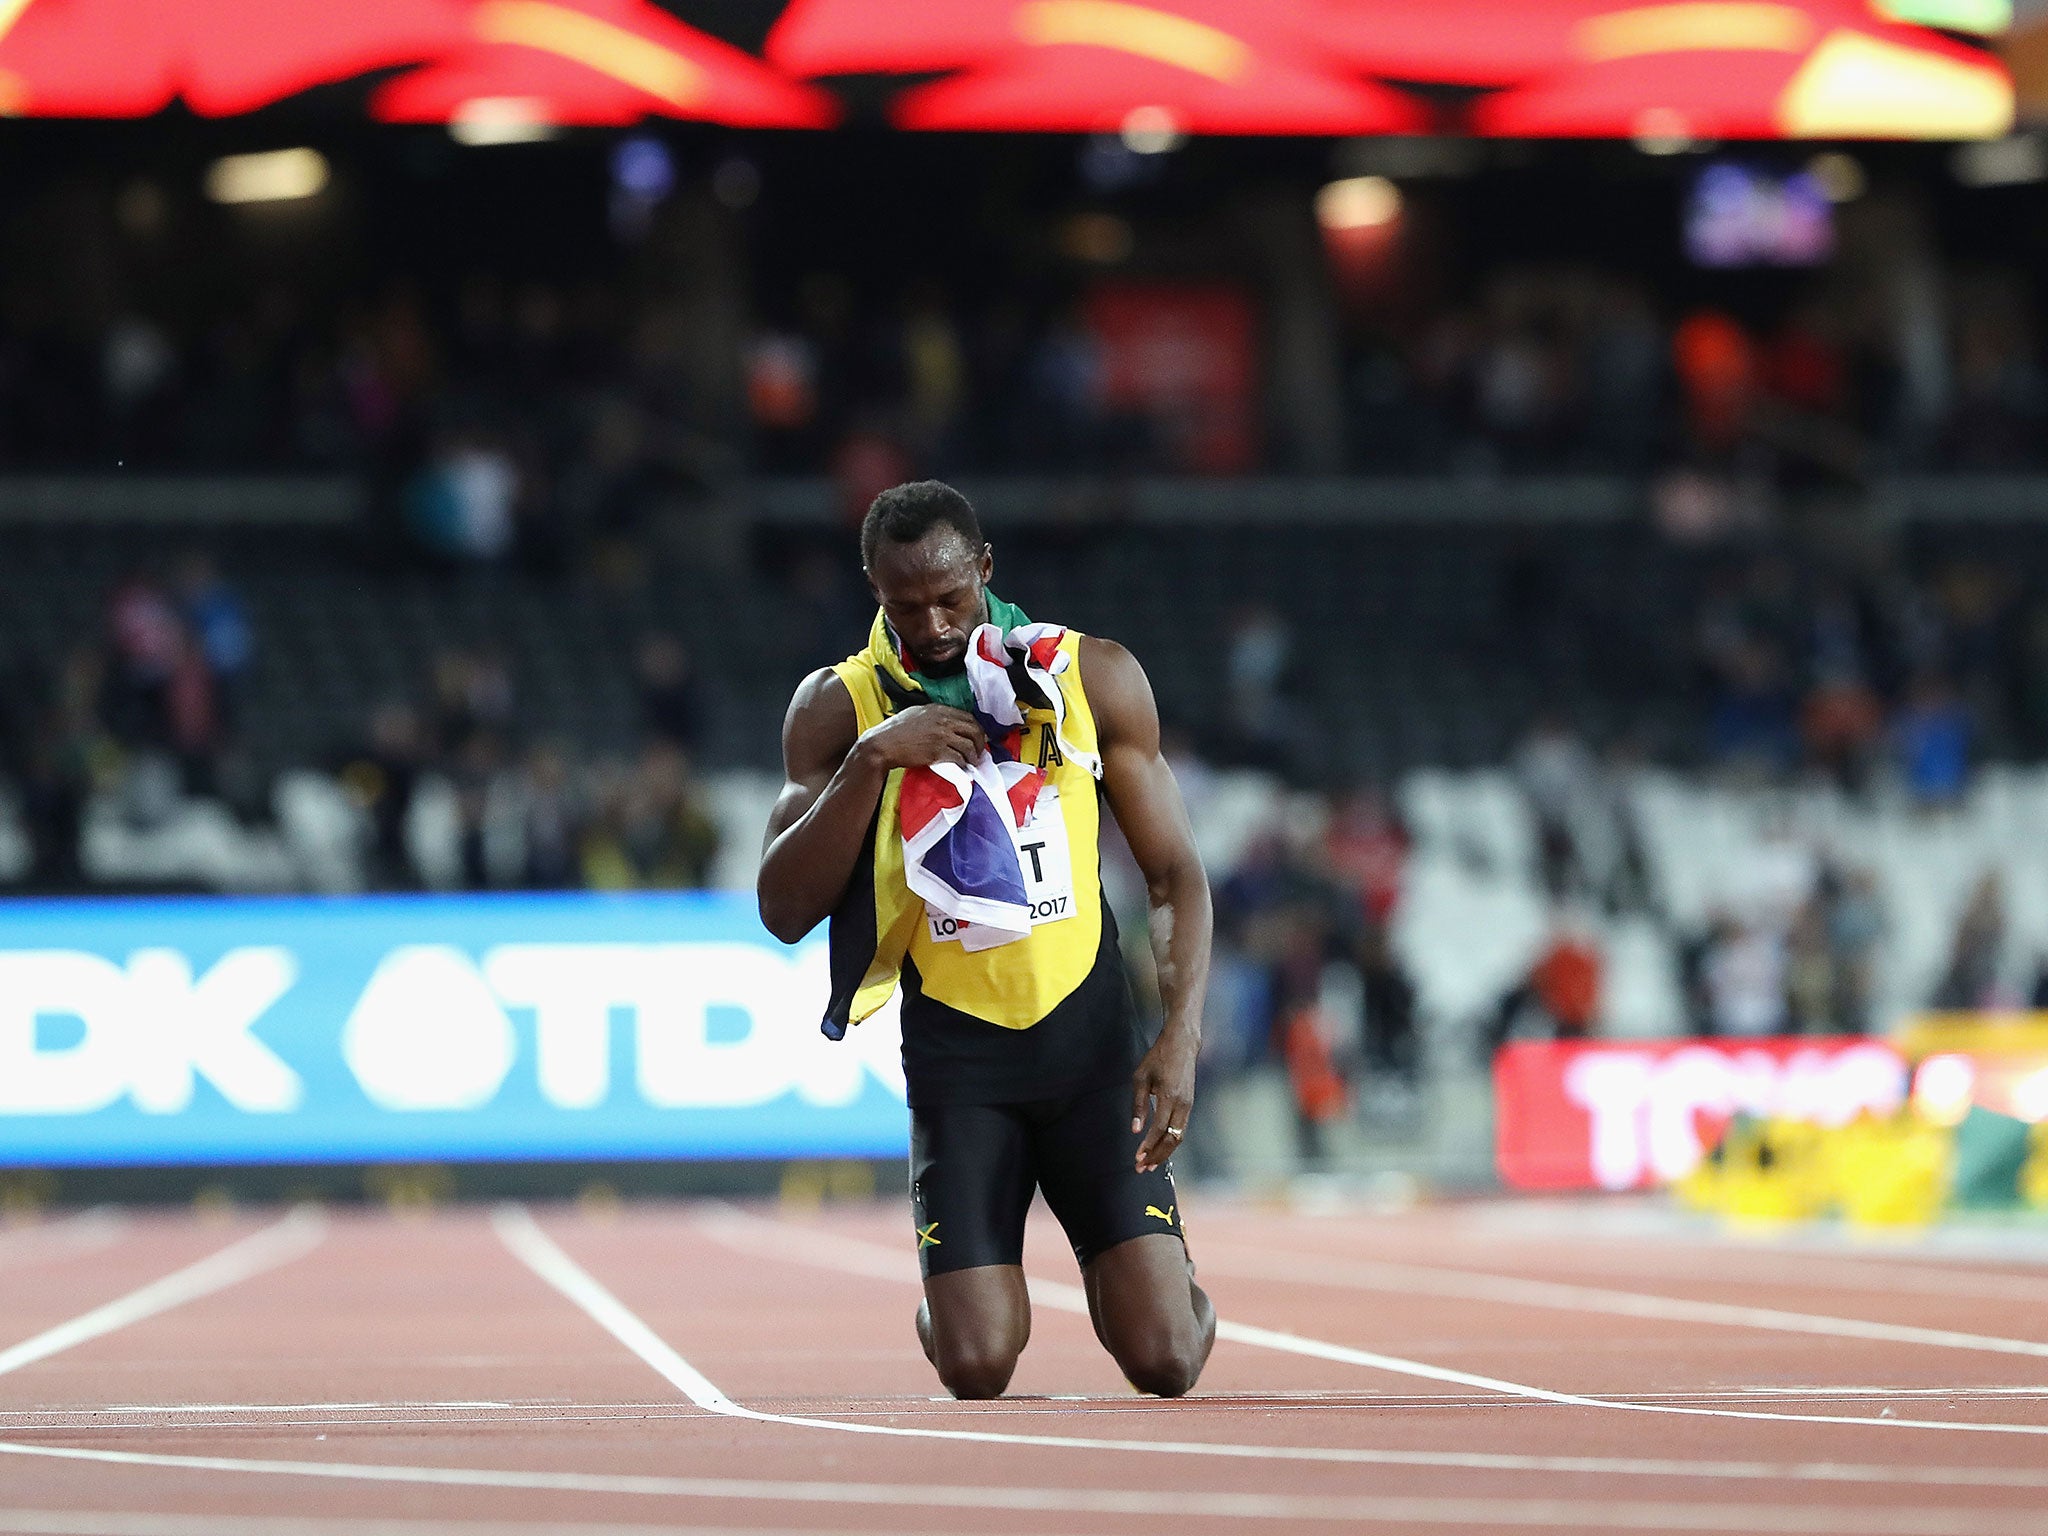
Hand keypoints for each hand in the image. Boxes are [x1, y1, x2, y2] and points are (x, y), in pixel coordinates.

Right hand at [856, 705, 985, 771]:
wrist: (883, 744)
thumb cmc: (895, 730)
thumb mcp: (916, 713)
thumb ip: (933, 715)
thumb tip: (947, 722)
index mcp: (938, 709)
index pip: (968, 716)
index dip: (976, 728)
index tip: (978, 736)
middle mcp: (943, 721)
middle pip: (973, 730)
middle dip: (980, 742)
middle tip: (980, 751)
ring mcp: (941, 736)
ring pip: (968, 746)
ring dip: (974, 756)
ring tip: (973, 762)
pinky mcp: (938, 752)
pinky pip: (959, 758)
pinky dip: (964, 764)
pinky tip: (963, 767)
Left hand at [1131, 1025, 1196, 1171]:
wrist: (1182, 1044)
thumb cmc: (1158, 1058)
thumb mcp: (1141, 1078)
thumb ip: (1138, 1105)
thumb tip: (1135, 1130)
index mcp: (1169, 1097)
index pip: (1158, 1129)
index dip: (1148, 1146)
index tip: (1137, 1157)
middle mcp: (1182, 1104)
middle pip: (1172, 1139)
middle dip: (1157, 1156)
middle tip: (1143, 1168)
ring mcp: (1189, 1105)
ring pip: (1178, 1137)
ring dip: (1165, 1152)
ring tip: (1150, 1163)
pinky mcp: (1190, 1104)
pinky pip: (1181, 1129)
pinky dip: (1171, 1141)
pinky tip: (1160, 1147)